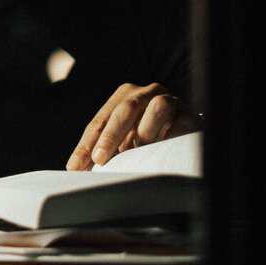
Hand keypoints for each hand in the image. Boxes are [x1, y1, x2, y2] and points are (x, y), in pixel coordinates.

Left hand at [65, 82, 201, 169]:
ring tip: (138, 151)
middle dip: (110, 135)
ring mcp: (170, 101)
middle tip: (99, 158)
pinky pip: (182, 123)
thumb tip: (77, 171)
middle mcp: (146, 93)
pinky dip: (172, 136)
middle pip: (125, 110)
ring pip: (157, 107)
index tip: (74, 167)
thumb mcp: (126, 141)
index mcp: (125, 97)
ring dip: (146, 131)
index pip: (100, 121)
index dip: (85, 145)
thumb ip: (106, 151)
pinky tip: (165, 149)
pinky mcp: (190, 115)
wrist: (188, 129)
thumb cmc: (151, 135)